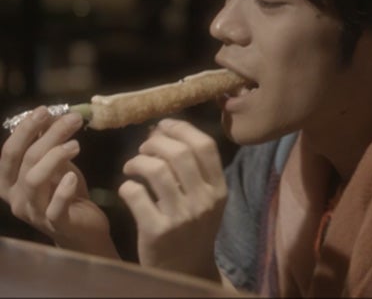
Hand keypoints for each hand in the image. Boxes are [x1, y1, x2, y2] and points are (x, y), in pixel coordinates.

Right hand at [0, 107, 117, 257]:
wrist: (84, 230)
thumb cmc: (67, 194)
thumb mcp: (56, 167)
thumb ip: (48, 147)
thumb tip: (49, 116)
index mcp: (9, 182)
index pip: (9, 152)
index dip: (25, 130)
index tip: (44, 110)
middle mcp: (15, 198)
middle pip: (24, 161)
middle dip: (46, 136)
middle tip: (72, 119)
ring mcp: (34, 213)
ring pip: (34, 180)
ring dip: (54, 158)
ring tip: (76, 145)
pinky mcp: (55, 224)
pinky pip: (54, 207)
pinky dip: (63, 190)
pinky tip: (73, 176)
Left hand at [119, 118, 227, 280]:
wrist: (186, 271)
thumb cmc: (193, 229)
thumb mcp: (207, 200)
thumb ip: (194, 171)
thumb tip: (162, 131)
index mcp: (219, 189)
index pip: (205, 146)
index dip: (181, 128)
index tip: (163, 126)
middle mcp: (204, 200)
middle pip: (179, 153)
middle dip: (155, 143)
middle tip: (144, 147)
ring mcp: (181, 216)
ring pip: (156, 170)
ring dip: (138, 161)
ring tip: (132, 166)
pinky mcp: (157, 230)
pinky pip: (136, 195)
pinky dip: (126, 186)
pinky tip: (127, 189)